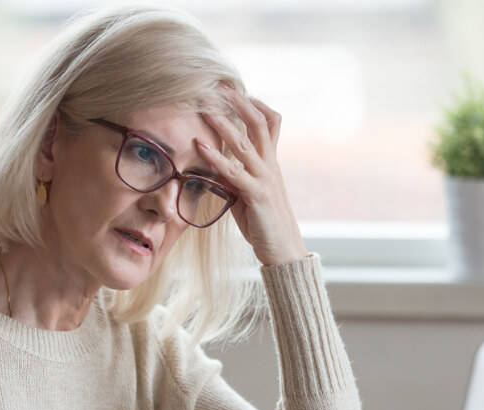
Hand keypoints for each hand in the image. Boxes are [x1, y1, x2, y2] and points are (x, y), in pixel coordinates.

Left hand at [196, 89, 308, 265]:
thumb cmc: (263, 223)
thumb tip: (213, 164)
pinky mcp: (258, 195)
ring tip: (204, 109)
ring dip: (223, 124)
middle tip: (219, 86)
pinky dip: (216, 157)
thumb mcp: (247, 194)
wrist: (283, 250)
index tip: (237, 90)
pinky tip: (200, 147)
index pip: (270, 123)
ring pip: (245, 143)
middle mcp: (271, 166)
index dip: (256, 104)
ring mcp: (266, 179)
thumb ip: (234, 176)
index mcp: (271, 163)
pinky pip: (235, 172)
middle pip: (259, 124)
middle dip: (238, 103)